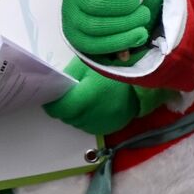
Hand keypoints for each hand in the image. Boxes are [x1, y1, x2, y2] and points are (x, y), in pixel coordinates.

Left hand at [43, 59, 163, 134]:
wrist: (142, 75)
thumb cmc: (112, 66)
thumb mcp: (86, 65)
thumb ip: (67, 79)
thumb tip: (52, 90)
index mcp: (86, 96)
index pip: (58, 109)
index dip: (51, 103)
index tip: (51, 96)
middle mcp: (93, 114)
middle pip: (67, 118)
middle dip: (64, 108)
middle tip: (69, 95)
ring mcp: (103, 123)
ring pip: (78, 124)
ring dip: (76, 115)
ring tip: (83, 100)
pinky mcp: (112, 128)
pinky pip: (92, 127)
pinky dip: (89, 119)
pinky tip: (95, 107)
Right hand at [61, 0, 163, 57]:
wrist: (139, 2)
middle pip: (93, 4)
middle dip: (126, 5)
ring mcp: (71, 15)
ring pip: (94, 27)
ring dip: (128, 24)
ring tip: (142, 15)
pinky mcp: (77, 38)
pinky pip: (94, 46)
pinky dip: (121, 42)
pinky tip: (137, 34)